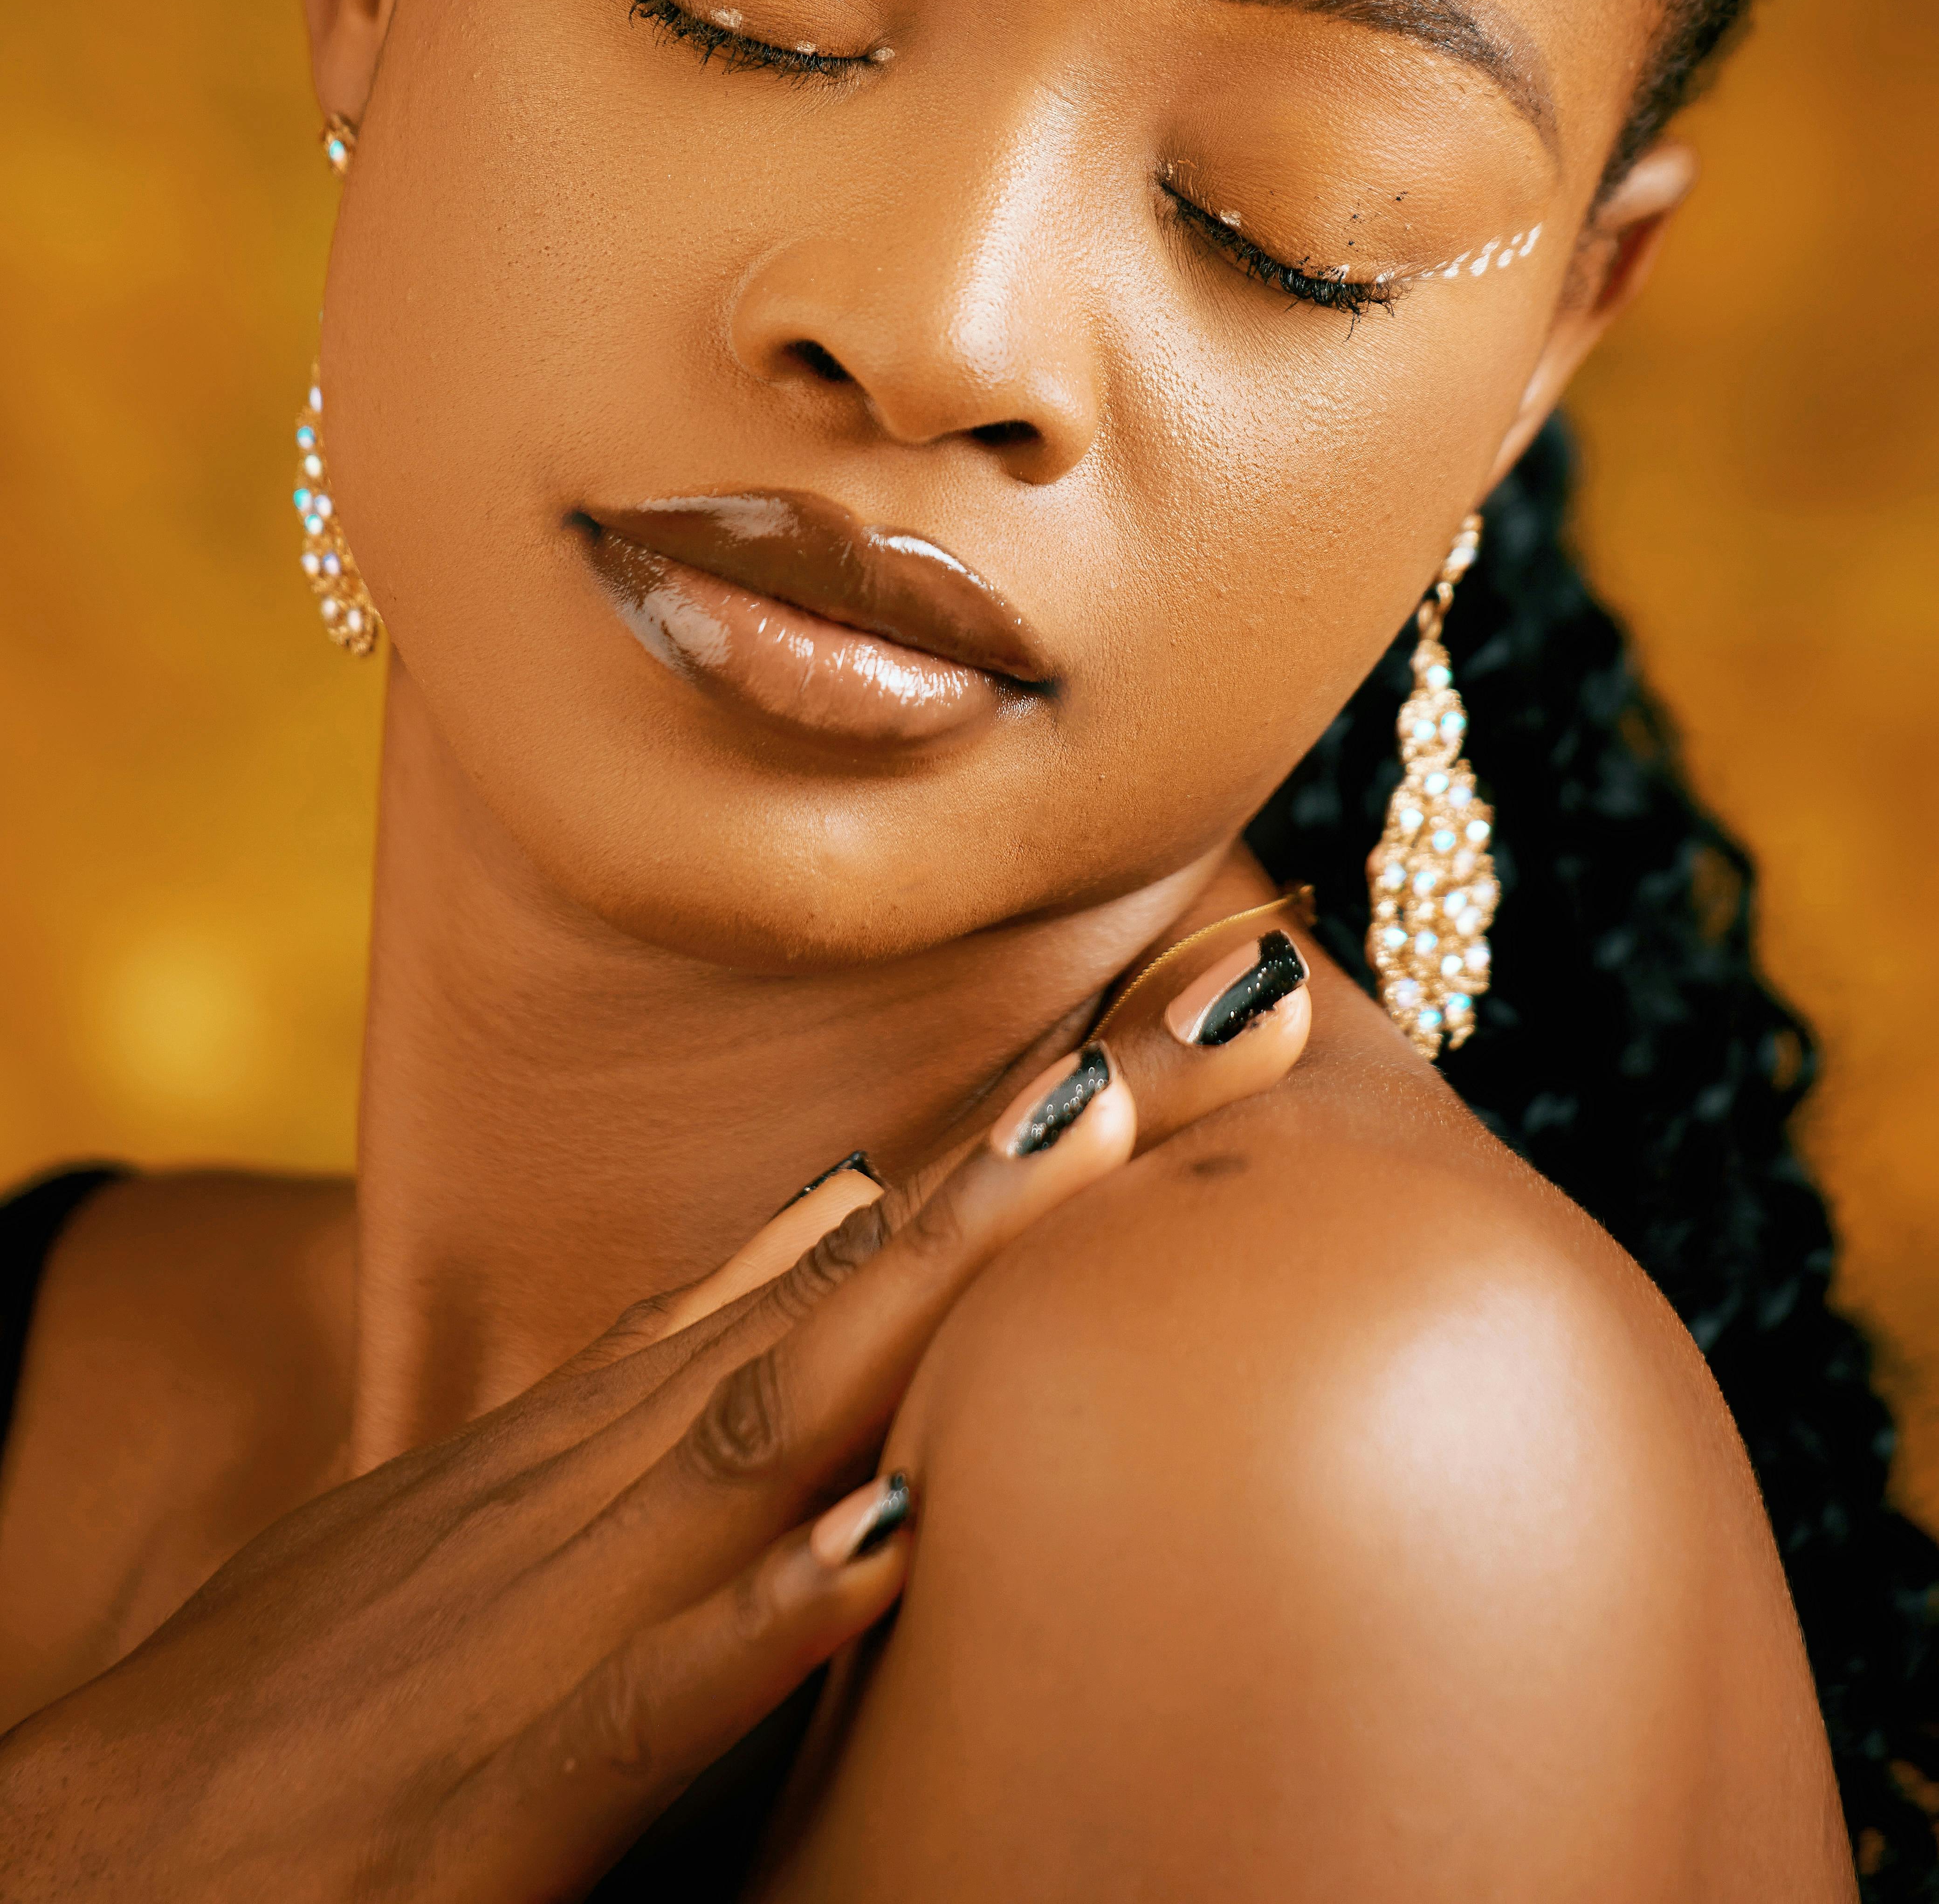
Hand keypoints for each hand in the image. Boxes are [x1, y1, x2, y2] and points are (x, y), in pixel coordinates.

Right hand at [0, 895, 1311, 1900]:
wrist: (110, 1845)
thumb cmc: (343, 1677)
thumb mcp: (525, 1487)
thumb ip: (682, 1363)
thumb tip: (832, 1223)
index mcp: (626, 1420)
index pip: (868, 1226)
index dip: (1046, 1106)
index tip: (1212, 993)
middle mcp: (611, 1475)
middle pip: (871, 1275)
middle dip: (1064, 1133)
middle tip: (1254, 990)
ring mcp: (558, 1618)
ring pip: (767, 1425)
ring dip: (931, 1288)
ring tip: (1099, 1144)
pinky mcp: (497, 1801)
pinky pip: (645, 1703)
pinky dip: (757, 1620)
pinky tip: (876, 1549)